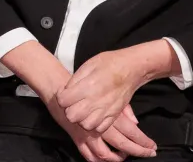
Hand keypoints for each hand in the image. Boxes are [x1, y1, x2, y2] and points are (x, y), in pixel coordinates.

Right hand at [44, 93, 154, 160]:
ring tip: (125, 156)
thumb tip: (135, 122)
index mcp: (108, 114)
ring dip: (117, 158)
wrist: (59, 90)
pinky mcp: (77, 139)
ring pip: (105, 154)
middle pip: (122, 144)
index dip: (143, 141)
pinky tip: (105, 159)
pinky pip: (88, 155)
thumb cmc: (84, 89)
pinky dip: (97, 160)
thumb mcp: (107, 93)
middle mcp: (99, 127)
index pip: (131, 132)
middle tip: (148, 154)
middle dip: (137, 151)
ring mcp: (87, 135)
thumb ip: (123, 108)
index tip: (152, 146)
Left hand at [58, 41, 173, 132]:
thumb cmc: (109, 63)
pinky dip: (94, 124)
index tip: (65, 93)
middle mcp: (96, 101)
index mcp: (87, 86)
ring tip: (83, 109)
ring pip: (85, 125)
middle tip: (73, 102)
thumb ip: (75, 79)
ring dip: (81, 119)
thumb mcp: (89, 65)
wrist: (130, 69)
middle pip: (72, 116)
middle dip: (69, 109)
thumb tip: (66, 91)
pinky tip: (94, 115)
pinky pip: (99, 129)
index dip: (61, 97)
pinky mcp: (113, 116)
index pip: (63, 101)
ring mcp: (106, 110)